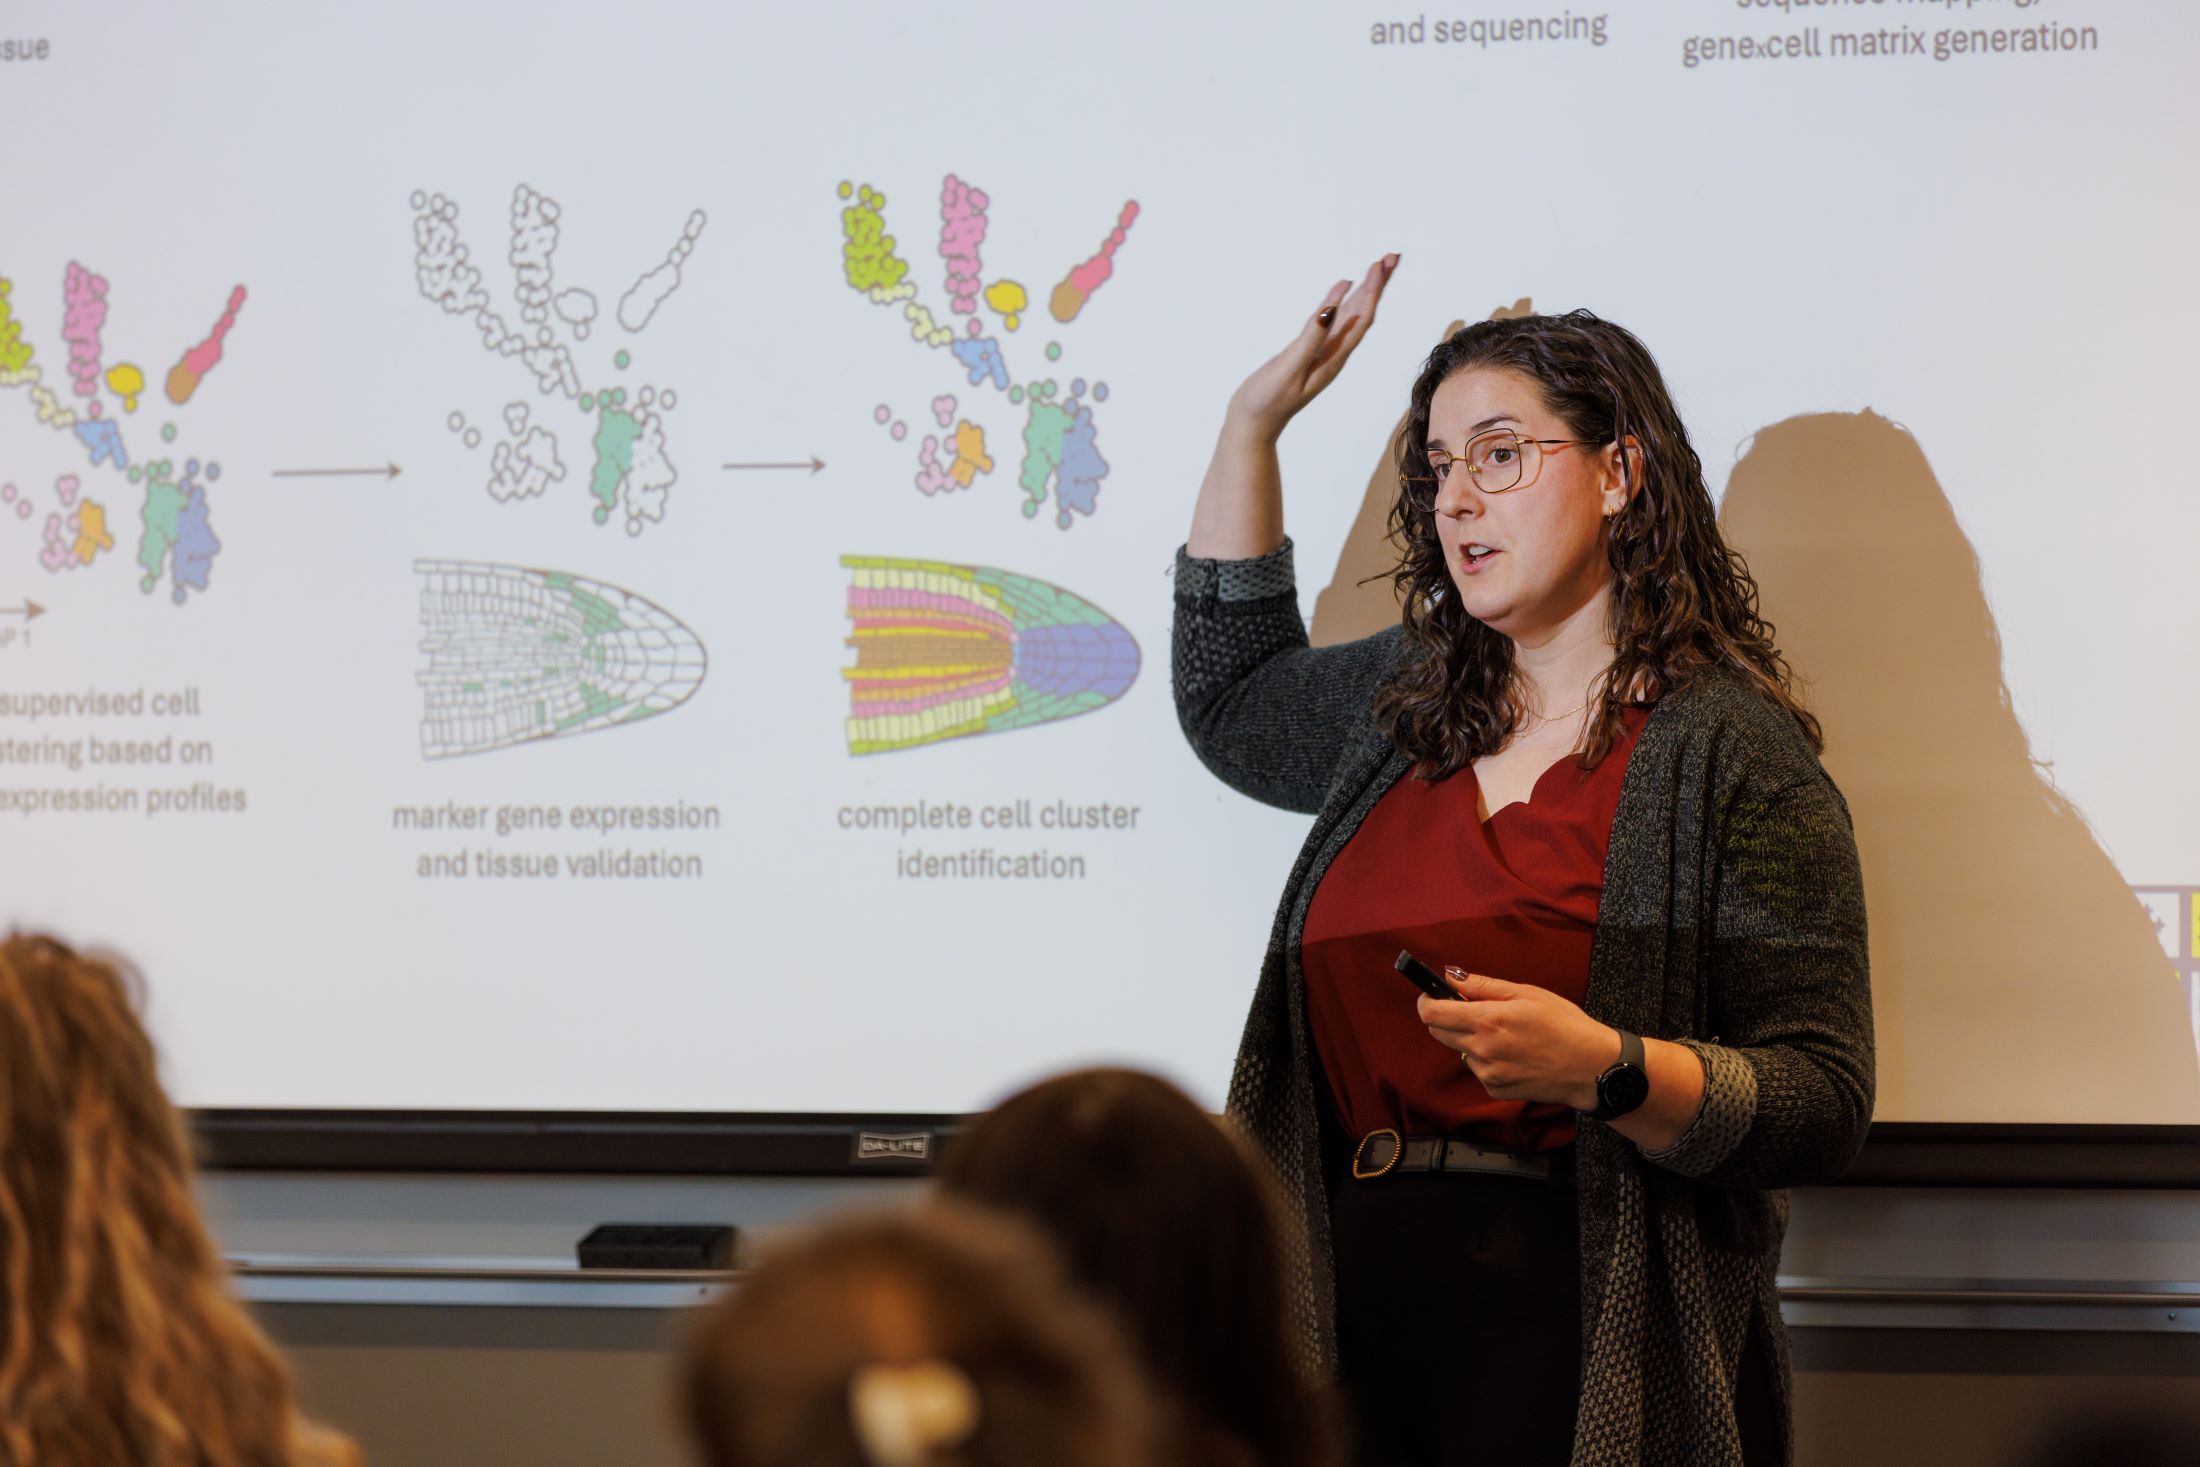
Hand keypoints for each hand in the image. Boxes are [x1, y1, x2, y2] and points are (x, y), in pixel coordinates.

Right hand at [1224, 254, 1397, 440]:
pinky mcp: (1307, 351)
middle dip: (1378, 285)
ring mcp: (1321, 352)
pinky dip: (1338, 301)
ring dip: (1365, 291)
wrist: (1253, 423)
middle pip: (1363, 313)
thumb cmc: (1267, 400)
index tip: (1380, 265)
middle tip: (1392, 256)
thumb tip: (1331, 310)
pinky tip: (1343, 288)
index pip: (1361, 319)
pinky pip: (1329, 321)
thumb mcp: (1289, 369)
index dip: (1373, 291)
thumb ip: (1310, 340)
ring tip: (1377, 267)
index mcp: (1333, 358)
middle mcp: (1333, 353)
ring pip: (1349, 315)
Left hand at [1416, 969, 1618, 1109]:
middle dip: (1447, 1018)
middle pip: (1439, 1032)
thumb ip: (1483, 985)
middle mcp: (1482, 1049)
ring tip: (1504, 1033)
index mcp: (1487, 1021)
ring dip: (1469, 1039)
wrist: (1591, 1066)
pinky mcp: (1495, 1089)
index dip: (1427, 1001)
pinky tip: (1513, 1053)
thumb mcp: (1526, 993)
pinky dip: (1486, 1059)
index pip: (1432, 1014)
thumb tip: (1451, 976)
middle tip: (1473, 1010)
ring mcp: (1488, 1073)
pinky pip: (1477, 1068)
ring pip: (1459, 1050)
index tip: (1432, 995)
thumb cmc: (1564, 1024)